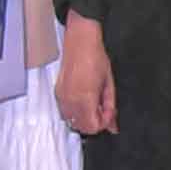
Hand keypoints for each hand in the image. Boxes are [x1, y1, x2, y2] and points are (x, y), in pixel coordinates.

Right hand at [55, 15, 115, 137]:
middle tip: (103, 110)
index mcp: (85, 98)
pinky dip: (75, 112)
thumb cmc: (95, 57)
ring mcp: (62, 97)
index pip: (92, 126)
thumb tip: (113, 125)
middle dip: (94, 122)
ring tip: (93, 103)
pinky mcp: (57, 93)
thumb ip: (110, 106)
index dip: (103, 123)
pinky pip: (65, 112)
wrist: (80, 41)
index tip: (109, 113)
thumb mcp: (109, 83)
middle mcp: (70, 100)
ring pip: (72, 122)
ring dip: (84, 118)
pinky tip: (84, 99)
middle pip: (81, 127)